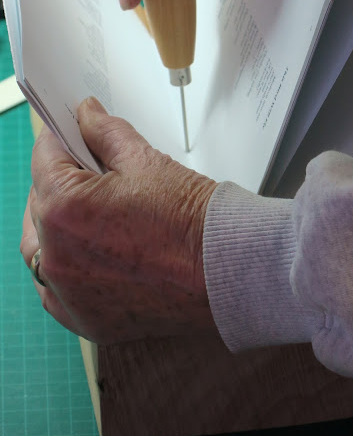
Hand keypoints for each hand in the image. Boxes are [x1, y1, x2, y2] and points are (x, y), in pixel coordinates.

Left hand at [20, 97, 217, 343]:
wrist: (229, 270)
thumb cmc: (194, 223)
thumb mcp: (146, 161)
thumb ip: (106, 132)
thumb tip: (88, 116)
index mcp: (63, 209)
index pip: (44, 158)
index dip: (61, 139)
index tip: (70, 136)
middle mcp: (57, 256)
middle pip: (40, 203)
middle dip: (60, 182)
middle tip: (90, 172)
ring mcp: (69, 293)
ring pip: (40, 249)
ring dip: (53, 226)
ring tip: (88, 213)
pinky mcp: (85, 318)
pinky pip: (56, 289)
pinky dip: (65, 268)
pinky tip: (88, 253)